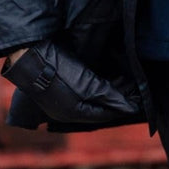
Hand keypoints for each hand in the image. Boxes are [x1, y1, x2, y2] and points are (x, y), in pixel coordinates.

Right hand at [1, 40, 141, 124]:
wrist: (31, 55)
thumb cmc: (60, 71)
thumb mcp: (87, 84)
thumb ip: (109, 96)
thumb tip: (129, 108)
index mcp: (73, 114)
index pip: (105, 114)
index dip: (122, 105)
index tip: (137, 97)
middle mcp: (67, 108)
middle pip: (99, 105)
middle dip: (117, 96)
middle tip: (133, 85)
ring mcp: (62, 96)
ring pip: (92, 96)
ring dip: (108, 88)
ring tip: (124, 77)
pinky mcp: (59, 83)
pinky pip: (83, 88)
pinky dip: (97, 83)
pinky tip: (105, 73)